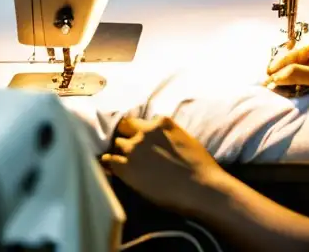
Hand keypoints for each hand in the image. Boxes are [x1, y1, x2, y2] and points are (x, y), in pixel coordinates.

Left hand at [102, 116, 224, 213]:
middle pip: (125, 126)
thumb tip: (160, 137)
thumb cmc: (198, 164)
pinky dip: (110, 161)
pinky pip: (109, 160)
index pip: (144, 120)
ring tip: (125, 158)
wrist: (198, 187)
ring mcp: (133, 150)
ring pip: (117, 143)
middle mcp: (145, 132)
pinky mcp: (126, 169)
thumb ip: (168, 133)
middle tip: (130, 144)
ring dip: (121, 149)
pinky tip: (110, 165)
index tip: (144, 136)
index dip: (143, 129)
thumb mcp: (185, 139)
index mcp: (162, 123)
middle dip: (127, 133)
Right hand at [266, 34, 308, 92]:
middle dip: (280, 74)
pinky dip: (297, 79)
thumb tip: (275, 77)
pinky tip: (291, 88)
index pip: (288, 57)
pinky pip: (304, 71)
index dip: (275, 70)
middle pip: (291, 62)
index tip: (264, 82)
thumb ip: (299, 75)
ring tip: (276, 88)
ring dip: (288, 78)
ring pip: (297, 67)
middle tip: (267, 86)